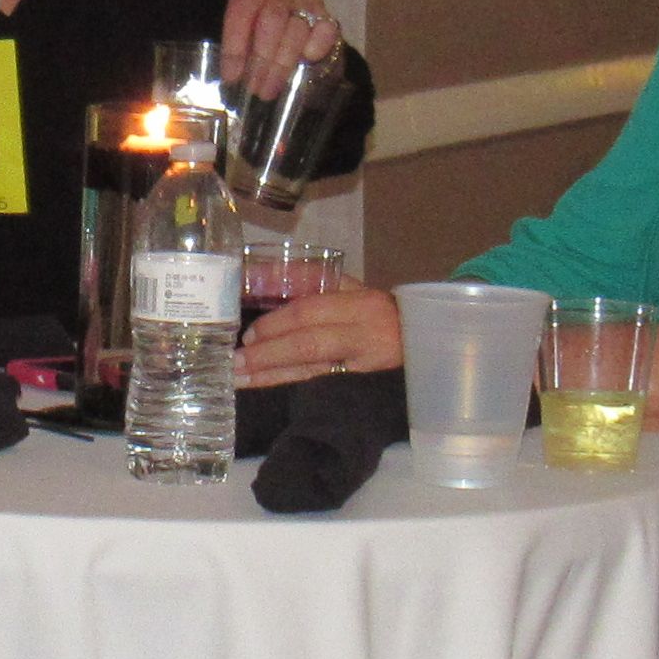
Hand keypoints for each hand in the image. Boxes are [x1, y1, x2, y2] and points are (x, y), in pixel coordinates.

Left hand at [219, 0, 345, 90]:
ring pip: (297, 29)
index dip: (236, 45)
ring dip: (282, 64)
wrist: (282, 13)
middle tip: (254, 87)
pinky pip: (325, 31)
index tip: (232, 76)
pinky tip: (305, 63)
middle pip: (273, 19)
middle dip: (262, 58)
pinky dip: (316, 48)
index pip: (243, 9)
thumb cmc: (253, 23)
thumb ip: (234, 44)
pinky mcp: (327, 15)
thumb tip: (231, 77)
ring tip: (270, 89)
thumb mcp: (237, 25)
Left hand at [237, 284, 400, 385]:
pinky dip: (288, 383)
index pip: (311, 311)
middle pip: (309, 344)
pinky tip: (264, 385)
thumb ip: (312, 281)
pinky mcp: (361, 384)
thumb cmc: (377, 311)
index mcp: (360, 303)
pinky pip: (318, 383)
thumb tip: (261, 273)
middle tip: (237, 360)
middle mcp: (363, 333)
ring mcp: (364, 363)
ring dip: (271, 374)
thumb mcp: (352, 288)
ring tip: (240, 378)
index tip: (249, 334)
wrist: (422, 342)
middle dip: (268, 354)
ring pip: (311, 369)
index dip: (276, 323)